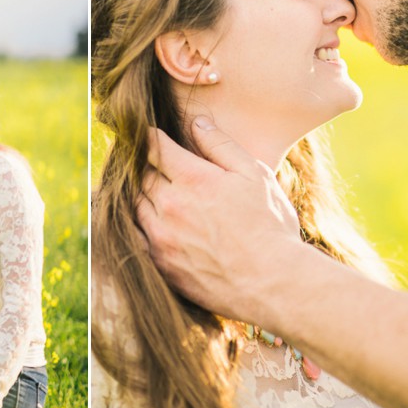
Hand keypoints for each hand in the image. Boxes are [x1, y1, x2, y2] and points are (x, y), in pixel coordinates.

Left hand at [136, 117, 300, 319]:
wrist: (272, 284)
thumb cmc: (270, 227)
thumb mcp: (255, 176)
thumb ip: (222, 146)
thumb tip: (197, 123)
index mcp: (193, 180)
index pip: (155, 148)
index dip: (148, 137)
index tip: (147, 133)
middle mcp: (170, 206)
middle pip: (142, 175)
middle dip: (145, 164)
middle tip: (148, 159)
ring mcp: (161, 237)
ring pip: (135, 204)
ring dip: (139, 193)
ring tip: (149, 188)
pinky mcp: (160, 263)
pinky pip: (135, 236)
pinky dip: (136, 224)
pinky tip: (146, 221)